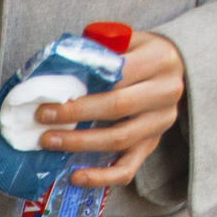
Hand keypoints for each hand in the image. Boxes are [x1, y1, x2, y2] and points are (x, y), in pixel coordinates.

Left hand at [36, 34, 183, 188]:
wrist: (173, 68)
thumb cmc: (138, 53)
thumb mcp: (124, 40)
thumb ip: (98, 49)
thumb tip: (56, 69)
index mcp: (159, 59)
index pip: (117, 76)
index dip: (82, 89)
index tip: (48, 100)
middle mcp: (166, 92)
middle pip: (118, 107)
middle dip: (75, 116)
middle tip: (43, 121)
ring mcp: (161, 122)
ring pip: (120, 139)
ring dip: (80, 144)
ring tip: (50, 143)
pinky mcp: (153, 145)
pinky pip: (128, 168)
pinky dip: (102, 177)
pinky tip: (77, 177)